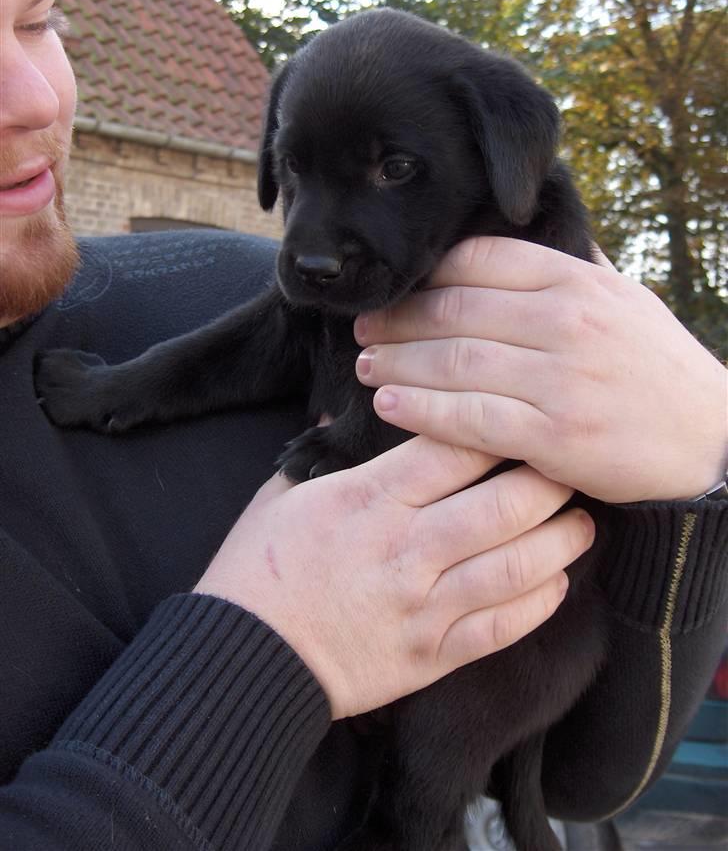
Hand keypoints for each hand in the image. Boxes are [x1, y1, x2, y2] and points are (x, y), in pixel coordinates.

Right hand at [195, 436, 593, 718]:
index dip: (499, 428)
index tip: (525, 416)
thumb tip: (346, 411)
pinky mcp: (431, 656)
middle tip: (571, 468)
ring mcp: (423, 605)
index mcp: (370, 500)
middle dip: (548, 482)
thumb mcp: (280, 492)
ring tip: (581, 524)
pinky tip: (556, 582)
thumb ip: (323, 450)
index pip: (454, 452)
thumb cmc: (257, 569)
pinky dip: (538, 604)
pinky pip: (501, 628)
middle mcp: (406, 548)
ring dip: (560, 543)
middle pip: (502, 506)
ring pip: (515, 567)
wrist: (243, 658)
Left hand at [354, 237, 727, 503]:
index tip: (397, 287)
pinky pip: (471, 418)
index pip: (481, 260)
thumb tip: (532, 226)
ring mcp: (562, 378)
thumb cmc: (658, 367)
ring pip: (454, 362)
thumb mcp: (627, 299)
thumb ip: (575, 265)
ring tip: (366, 365)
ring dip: (397, 362)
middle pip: (454, 310)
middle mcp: (567, 320)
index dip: (426, 274)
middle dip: (397, 319)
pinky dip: (422, 410)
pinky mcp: (557, 434)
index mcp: (577, 281)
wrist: (714, 440)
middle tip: (363, 327)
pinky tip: (391, 404)